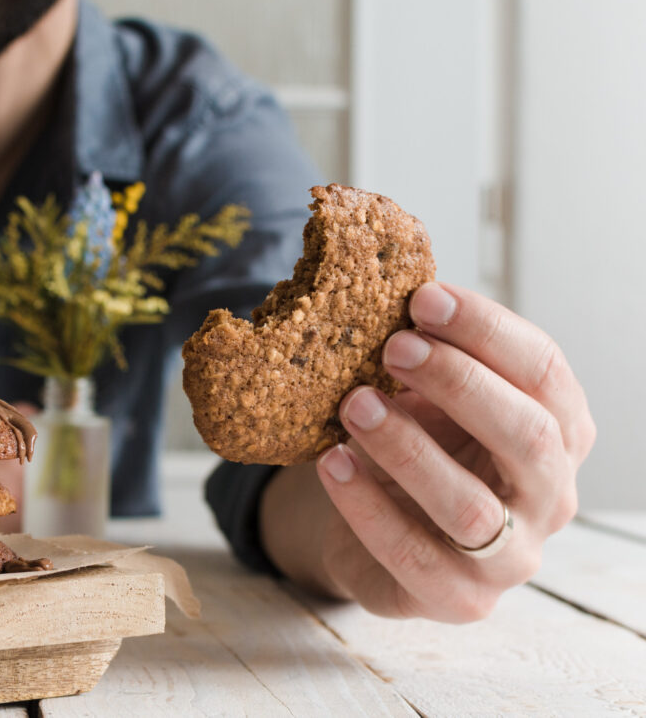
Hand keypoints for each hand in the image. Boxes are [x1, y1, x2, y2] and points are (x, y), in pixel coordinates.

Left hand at [260, 282, 594, 621]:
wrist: (381, 525)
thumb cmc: (419, 444)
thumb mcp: (431, 395)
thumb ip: (426, 354)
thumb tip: (387, 290)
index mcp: (557, 430)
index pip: (545, 372)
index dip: (487, 330)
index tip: (422, 298)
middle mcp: (550, 495)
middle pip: (529, 436)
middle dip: (460, 383)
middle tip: (392, 347)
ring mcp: (512, 557)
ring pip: (471, 506)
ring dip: (408, 448)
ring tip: (353, 405)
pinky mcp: (460, 599)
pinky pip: (413, 555)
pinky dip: (366, 505)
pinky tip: (331, 462)